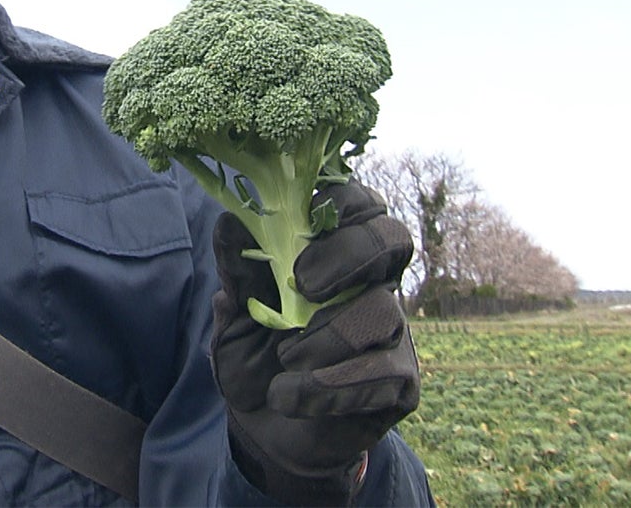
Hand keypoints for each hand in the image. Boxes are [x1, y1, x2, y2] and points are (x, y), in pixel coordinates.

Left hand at [212, 181, 420, 504]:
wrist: (266, 430)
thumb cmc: (255, 357)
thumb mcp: (236, 313)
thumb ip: (238, 270)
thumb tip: (229, 219)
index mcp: (338, 253)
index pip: (362, 203)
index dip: (344, 200)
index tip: (303, 220)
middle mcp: (375, 283)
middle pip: (393, 239)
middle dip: (348, 254)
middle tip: (303, 284)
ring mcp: (393, 331)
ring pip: (382, 310)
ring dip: (324, 336)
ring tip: (283, 358)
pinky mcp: (401, 382)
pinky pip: (381, 372)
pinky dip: (327, 385)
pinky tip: (289, 394)